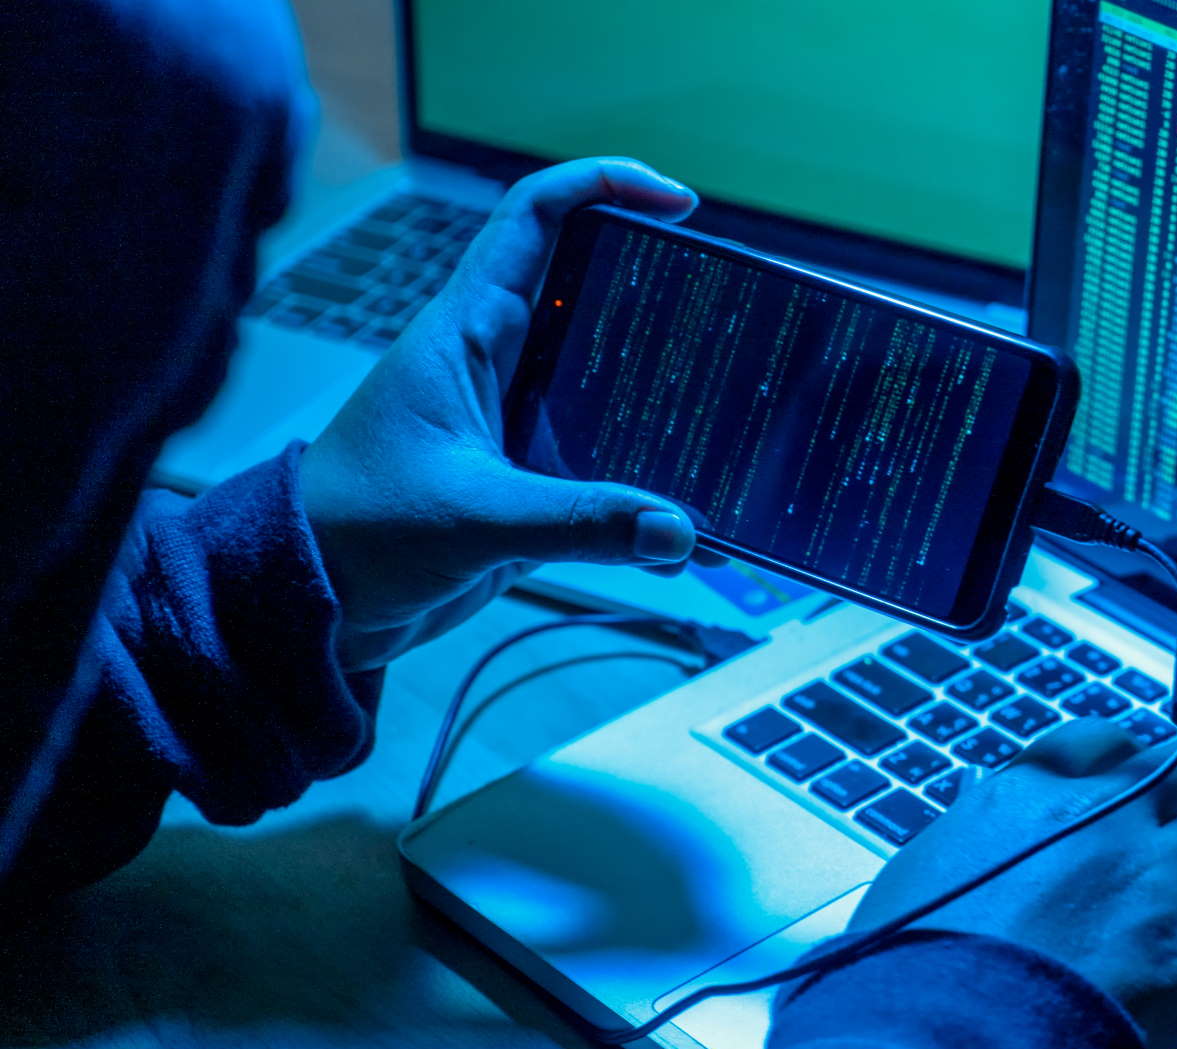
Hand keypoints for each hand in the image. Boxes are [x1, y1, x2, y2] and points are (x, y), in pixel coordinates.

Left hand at [301, 158, 712, 670]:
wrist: (311, 598)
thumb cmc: (355, 532)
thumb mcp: (472, 518)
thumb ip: (579, 523)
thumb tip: (678, 529)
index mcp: (464, 332)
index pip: (534, 217)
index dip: (606, 186)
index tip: (679, 203)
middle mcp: (495, 362)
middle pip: (593, 294)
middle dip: (662, 296)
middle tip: (729, 315)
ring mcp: (513, 419)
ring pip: (607, 382)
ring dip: (663, 396)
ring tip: (730, 409)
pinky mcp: (527, 478)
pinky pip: (602, 461)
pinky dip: (645, 486)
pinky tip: (688, 521)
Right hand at [849, 720, 1176, 1048]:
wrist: (929, 1039)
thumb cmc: (905, 979)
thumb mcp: (914, 882)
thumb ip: (961, 841)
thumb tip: (971, 820)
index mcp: (1027, 797)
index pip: (1106, 741)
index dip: (1140, 765)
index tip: (1148, 792)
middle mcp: (1102, 819)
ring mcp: (1157, 878)